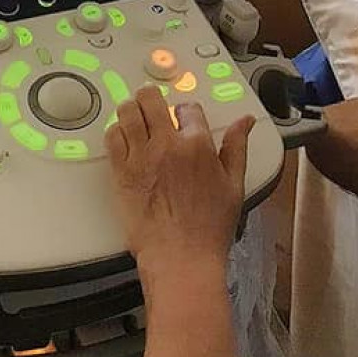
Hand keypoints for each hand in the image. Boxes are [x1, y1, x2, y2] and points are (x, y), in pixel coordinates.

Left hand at [105, 86, 253, 299]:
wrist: (181, 258)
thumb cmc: (209, 228)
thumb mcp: (234, 185)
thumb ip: (236, 147)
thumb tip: (245, 121)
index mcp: (197, 145)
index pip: (188, 108)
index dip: (185, 111)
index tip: (182, 118)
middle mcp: (167, 145)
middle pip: (151, 99)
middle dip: (152, 98)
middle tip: (152, 106)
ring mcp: (141, 156)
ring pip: (127, 111)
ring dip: (131, 110)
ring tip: (136, 118)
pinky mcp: (121, 171)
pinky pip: (112, 136)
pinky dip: (116, 132)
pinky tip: (124, 139)